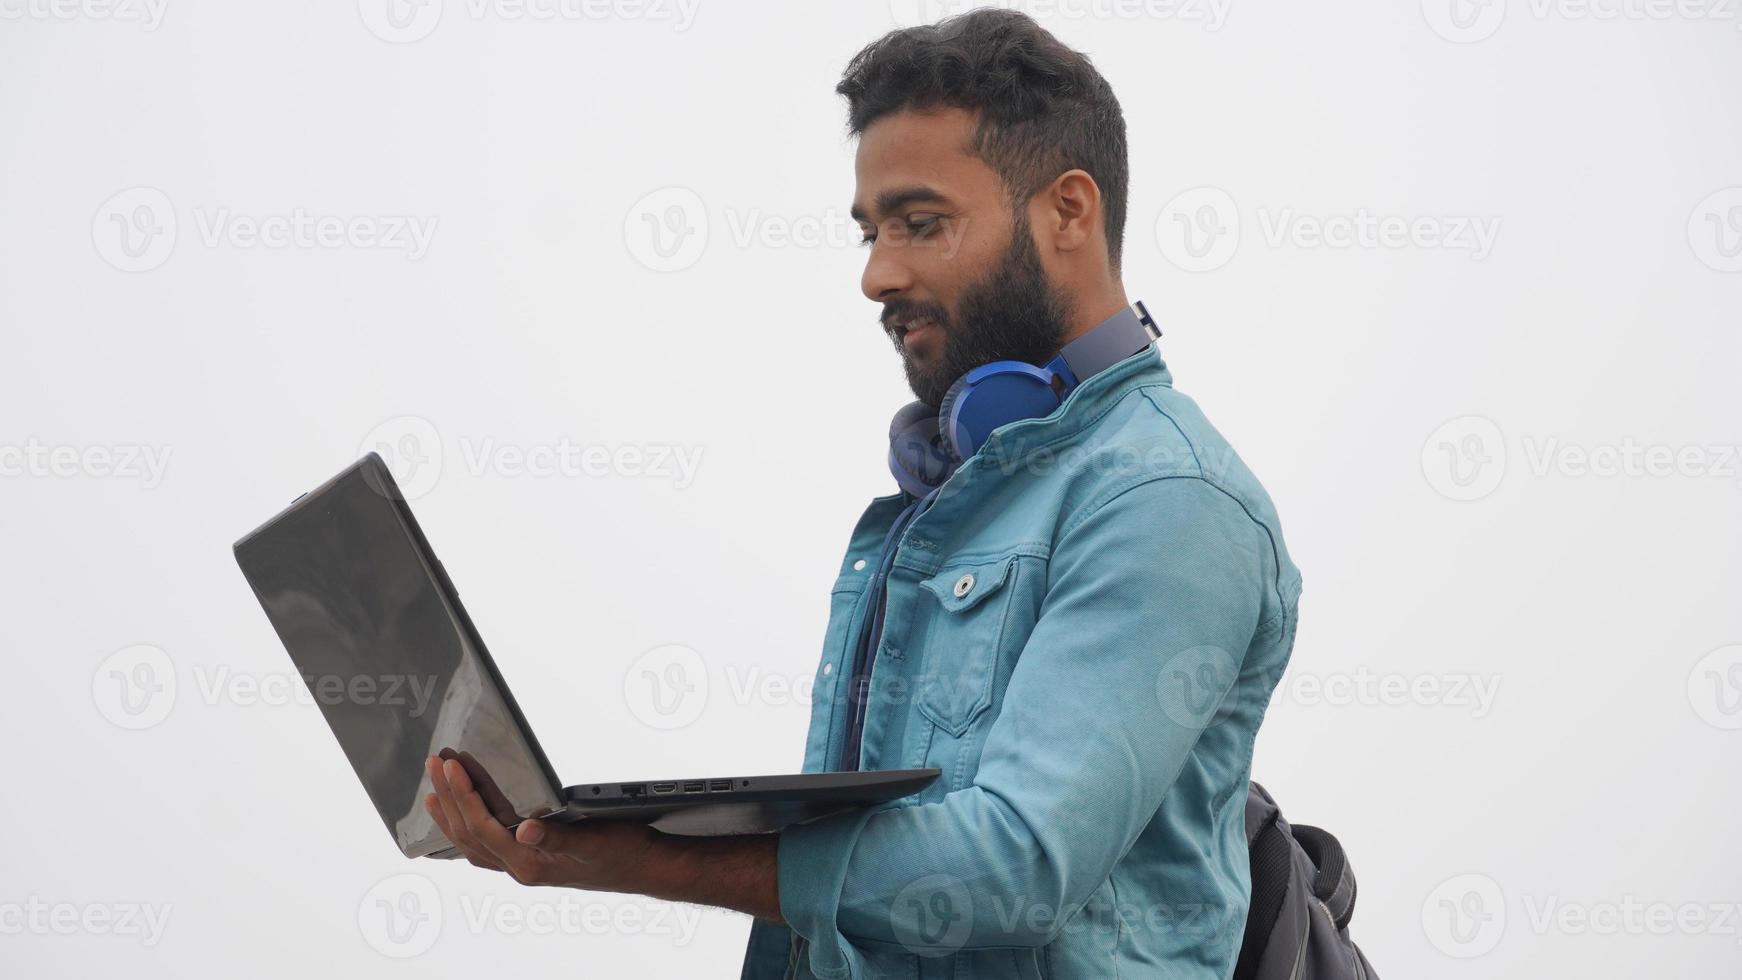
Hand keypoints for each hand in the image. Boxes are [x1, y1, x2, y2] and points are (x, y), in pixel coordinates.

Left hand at [422, 754, 671, 892]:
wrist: (643, 867)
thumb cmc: (622, 853)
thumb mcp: (593, 841)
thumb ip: (557, 838)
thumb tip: (525, 830)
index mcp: (530, 864)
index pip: (482, 827)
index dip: (463, 796)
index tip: (452, 767)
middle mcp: (520, 868)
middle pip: (468, 834)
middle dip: (448, 798)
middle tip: (434, 765)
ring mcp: (522, 865)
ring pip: (472, 843)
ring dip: (450, 814)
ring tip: (433, 789)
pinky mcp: (529, 859)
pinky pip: (485, 847)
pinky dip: (467, 829)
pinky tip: (462, 818)